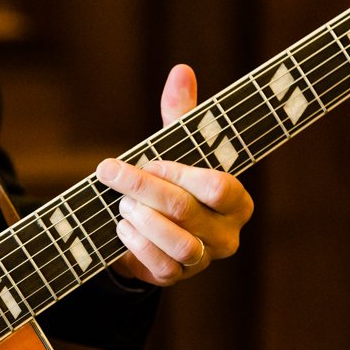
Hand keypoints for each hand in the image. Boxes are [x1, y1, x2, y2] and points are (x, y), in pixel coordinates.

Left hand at [96, 64, 253, 285]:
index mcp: (238, 200)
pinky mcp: (176, 278)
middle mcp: (228, 235)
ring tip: (121, 204)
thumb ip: (181, 115)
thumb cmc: (171, 182)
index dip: (178, 172)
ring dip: (140, 218)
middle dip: (143, 188)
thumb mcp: (176, 149)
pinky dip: (135, 243)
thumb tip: (181, 71)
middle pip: (186, 210)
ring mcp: (203, 260)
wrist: (149, 230)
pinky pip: (158, 265)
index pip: (218, 185)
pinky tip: (121, 227)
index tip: (148, 160)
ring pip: (176, 242)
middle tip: (112, 173)